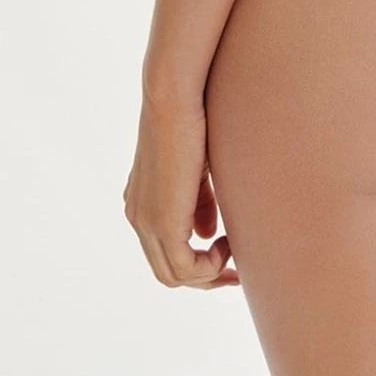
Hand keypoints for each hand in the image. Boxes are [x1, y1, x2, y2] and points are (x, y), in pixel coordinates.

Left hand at [123, 93, 239, 287]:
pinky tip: (227, 243)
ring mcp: (145, 223)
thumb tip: (206, 235)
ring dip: (209, 273)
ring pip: (174, 276)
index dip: (198, 260)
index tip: (229, 252)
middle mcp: (138, 217)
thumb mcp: (197, 170)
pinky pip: (185, 269)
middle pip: (168, 272)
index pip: (166, 251)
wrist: (174, 97)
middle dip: (205, 277)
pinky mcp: (161, 223)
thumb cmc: (191, 120)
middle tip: (237, 273)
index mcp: (142, 203)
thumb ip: (199, 204)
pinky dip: (209, 267)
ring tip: (235, 252)